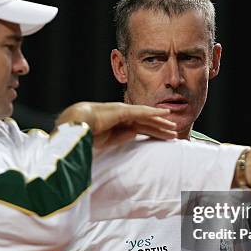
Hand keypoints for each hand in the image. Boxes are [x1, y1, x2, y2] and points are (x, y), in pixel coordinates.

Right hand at [55, 102, 176, 148]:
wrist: (76, 126)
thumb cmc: (88, 134)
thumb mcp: (108, 140)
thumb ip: (121, 137)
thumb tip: (134, 134)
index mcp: (120, 124)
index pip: (141, 129)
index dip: (153, 133)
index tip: (164, 138)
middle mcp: (124, 116)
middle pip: (147, 123)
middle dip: (161, 128)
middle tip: (174, 134)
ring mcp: (124, 112)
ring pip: (147, 117)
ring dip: (161, 122)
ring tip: (174, 128)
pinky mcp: (123, 110)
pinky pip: (142, 112)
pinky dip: (154, 112)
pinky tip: (165, 114)